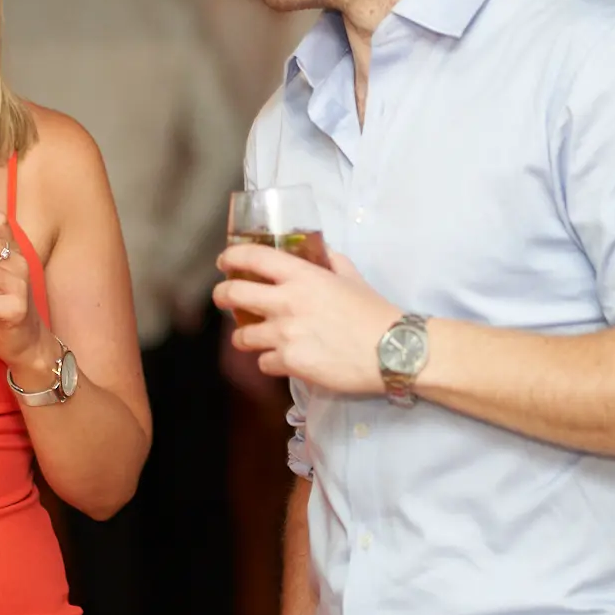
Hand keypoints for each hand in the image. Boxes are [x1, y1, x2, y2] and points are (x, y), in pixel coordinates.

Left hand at [212, 244, 398, 393]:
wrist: (393, 351)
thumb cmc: (374, 312)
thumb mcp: (352, 277)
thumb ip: (331, 262)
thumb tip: (320, 252)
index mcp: (302, 276)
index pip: (253, 258)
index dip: (231, 257)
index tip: (224, 262)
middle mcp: (287, 302)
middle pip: (233, 294)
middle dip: (222, 295)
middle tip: (223, 298)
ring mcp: (286, 334)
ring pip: (242, 336)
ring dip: (245, 336)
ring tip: (252, 337)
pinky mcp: (290, 363)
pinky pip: (263, 363)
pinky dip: (270, 362)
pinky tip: (283, 360)